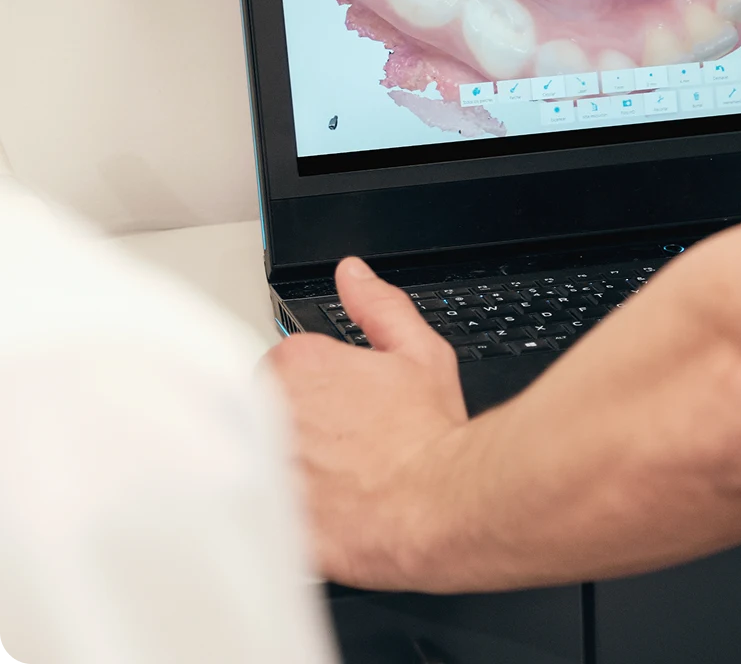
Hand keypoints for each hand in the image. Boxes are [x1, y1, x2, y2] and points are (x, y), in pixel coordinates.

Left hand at [268, 258, 468, 589]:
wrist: (436, 505)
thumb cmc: (428, 435)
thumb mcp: (419, 352)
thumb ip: (379, 306)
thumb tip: (353, 274)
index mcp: (298, 364)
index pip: (285, 366)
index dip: (319, 387)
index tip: (344, 407)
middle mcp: (269, 410)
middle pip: (262, 409)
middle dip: (295, 423)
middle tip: (341, 444)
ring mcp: (260, 463)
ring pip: (255, 457)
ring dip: (284, 464)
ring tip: (333, 482)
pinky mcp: (260, 513)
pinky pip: (255, 507)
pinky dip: (279, 509)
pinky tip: (318, 512)